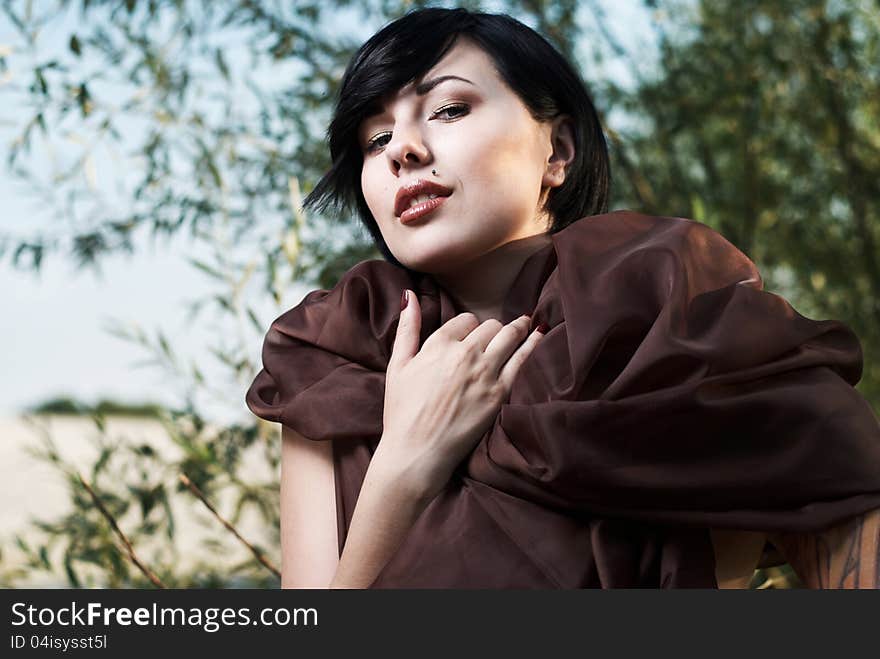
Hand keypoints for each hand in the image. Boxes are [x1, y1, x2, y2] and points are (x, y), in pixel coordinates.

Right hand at [377, 288, 546, 500]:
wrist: (417, 452)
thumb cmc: (402, 412)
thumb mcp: (397, 366)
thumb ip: (407, 328)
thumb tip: (409, 295)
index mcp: (439, 344)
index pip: (465, 320)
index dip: (468, 327)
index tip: (470, 335)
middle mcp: (465, 354)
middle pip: (489, 326)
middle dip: (492, 328)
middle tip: (496, 334)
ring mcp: (485, 373)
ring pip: (508, 336)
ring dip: (517, 327)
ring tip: (526, 323)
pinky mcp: (500, 393)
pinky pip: (522, 359)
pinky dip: (533, 343)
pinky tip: (539, 334)